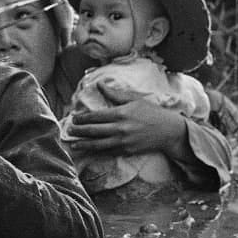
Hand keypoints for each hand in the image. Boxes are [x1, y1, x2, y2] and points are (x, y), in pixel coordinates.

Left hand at [66, 97, 186, 157]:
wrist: (168, 131)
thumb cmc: (152, 113)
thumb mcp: (134, 100)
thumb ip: (115, 94)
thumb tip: (99, 84)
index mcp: (121, 114)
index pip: (96, 116)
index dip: (83, 118)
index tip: (74, 118)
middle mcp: (120, 129)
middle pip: (93, 131)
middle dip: (79, 131)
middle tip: (69, 131)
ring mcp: (123, 142)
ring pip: (98, 145)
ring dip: (84, 144)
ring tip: (74, 144)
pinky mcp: (126, 151)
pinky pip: (108, 152)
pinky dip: (97, 152)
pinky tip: (89, 152)